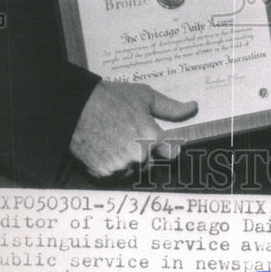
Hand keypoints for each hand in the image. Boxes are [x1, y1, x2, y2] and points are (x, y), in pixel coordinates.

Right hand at [69, 81, 197, 178]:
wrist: (77, 107)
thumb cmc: (113, 98)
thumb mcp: (145, 96)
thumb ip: (171, 107)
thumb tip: (193, 107)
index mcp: (151, 137)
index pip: (171, 153)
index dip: (167, 147)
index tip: (162, 142)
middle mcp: (138, 155)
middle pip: (152, 163)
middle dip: (146, 153)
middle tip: (132, 136)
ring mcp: (120, 166)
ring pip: (133, 171)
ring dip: (130, 162)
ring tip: (118, 141)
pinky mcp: (103, 173)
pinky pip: (115, 174)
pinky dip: (112, 165)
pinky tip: (107, 148)